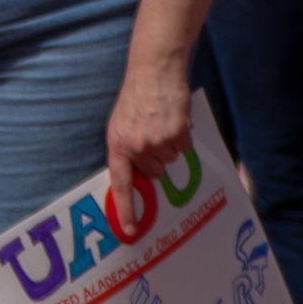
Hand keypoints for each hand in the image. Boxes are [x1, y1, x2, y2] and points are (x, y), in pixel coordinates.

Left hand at [104, 62, 195, 197]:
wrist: (153, 72)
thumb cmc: (136, 99)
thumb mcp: (120, 125)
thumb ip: (126, 150)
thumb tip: (139, 176)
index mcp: (117, 145)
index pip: (121, 184)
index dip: (126, 209)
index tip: (131, 231)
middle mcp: (136, 147)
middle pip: (155, 172)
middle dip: (156, 158)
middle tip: (152, 134)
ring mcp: (157, 142)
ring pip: (171, 160)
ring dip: (169, 145)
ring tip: (161, 123)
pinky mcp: (177, 135)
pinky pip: (185, 148)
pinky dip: (182, 137)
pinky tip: (174, 120)